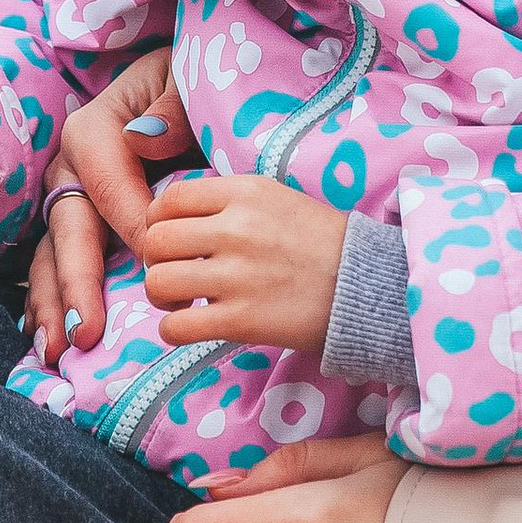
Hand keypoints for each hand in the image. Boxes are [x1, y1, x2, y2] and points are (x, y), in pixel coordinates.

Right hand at [28, 49, 188, 353]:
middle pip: (70, 231)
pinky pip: (59, 268)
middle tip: (86, 334)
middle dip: (76, 285)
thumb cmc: (186, 90)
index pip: (111, 187)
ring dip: (54, 306)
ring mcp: (70, 203)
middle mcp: (71, 170)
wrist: (180, 94)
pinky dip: (53, 304)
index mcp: (95, 131)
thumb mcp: (186, 83)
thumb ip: (171, 109)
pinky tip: (52, 340)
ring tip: (60, 350)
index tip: (157, 267)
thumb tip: (144, 139)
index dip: (131, 228)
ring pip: (54, 257)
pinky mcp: (78, 229)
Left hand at [143, 173, 350, 358]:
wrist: (365, 285)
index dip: (158, 221)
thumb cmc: (322, 242)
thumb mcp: (277, 198)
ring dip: (161, 296)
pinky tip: (189, 326)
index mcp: (245, 193)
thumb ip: (230, 201)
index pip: (170, 199)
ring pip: (158, 281)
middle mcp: (236, 229)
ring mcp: (237, 275)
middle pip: (156, 240)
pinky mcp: (241, 320)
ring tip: (182, 301)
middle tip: (176, 272)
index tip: (171, 238)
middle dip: (157, 260)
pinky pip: (175, 326)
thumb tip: (180, 212)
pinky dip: (172, 329)